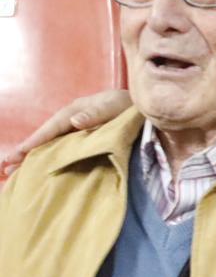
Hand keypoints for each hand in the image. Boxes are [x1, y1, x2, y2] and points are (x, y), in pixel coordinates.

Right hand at [3, 88, 131, 174]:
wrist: (142, 108)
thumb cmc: (128, 105)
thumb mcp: (115, 106)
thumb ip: (97, 113)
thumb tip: (74, 121)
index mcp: (75, 110)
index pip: (52, 127)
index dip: (36, 140)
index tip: (21, 153)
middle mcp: (71, 120)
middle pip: (45, 137)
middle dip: (26, 151)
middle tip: (6, 166)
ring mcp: (75, 130)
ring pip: (51, 144)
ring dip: (34, 156)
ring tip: (14, 170)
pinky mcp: (83, 139)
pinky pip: (62, 149)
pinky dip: (49, 157)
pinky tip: (40, 168)